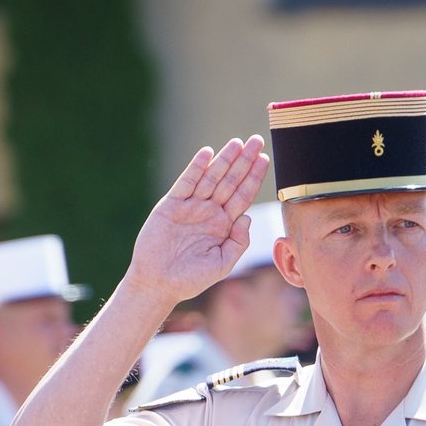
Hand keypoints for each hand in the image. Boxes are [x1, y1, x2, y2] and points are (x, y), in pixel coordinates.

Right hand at [125, 136, 270, 307]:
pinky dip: (196, 168)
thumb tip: (247, 217)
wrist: (159, 284)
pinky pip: (186, 182)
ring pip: (211, 178)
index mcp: (224, 225)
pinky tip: (207, 154)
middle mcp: (209, 212)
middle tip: (256, 140)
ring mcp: (191, 207)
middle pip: (230, 182)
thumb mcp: (222, 264)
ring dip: (224, 160)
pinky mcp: (171, 205)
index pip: (242, 196)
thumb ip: (238, 243)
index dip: (253, 178)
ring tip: (237, 143)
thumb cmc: (191, 279)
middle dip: (244, 162)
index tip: (265, 160)